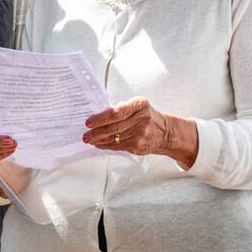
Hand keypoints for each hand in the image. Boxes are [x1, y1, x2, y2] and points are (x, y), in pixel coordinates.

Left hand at [83, 96, 197, 166]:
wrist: (165, 132)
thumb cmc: (147, 116)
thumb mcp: (138, 106)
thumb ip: (121, 108)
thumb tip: (99, 114)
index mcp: (140, 105)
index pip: (117, 112)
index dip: (101, 118)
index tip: (89, 122)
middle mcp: (141, 119)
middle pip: (113, 127)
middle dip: (96, 131)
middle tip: (86, 134)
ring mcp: (140, 134)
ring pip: (114, 138)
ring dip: (99, 140)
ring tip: (89, 139)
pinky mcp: (138, 146)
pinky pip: (118, 146)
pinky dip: (106, 145)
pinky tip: (99, 143)